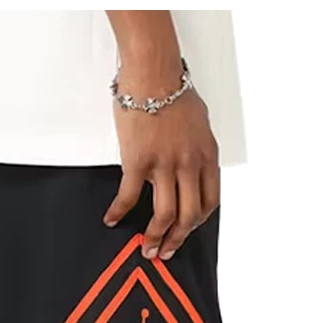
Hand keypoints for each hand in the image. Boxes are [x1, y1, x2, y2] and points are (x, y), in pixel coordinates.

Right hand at [103, 67, 219, 261]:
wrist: (152, 71)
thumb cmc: (172, 89)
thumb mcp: (199, 123)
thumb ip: (196, 150)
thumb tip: (190, 168)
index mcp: (206, 156)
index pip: (210, 202)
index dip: (198, 222)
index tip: (187, 231)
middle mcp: (189, 164)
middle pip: (189, 216)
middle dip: (177, 240)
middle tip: (165, 251)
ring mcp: (164, 164)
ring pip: (164, 215)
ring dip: (153, 237)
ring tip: (144, 247)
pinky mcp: (138, 162)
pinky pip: (129, 196)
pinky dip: (119, 212)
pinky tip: (112, 219)